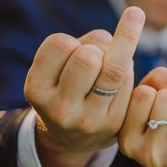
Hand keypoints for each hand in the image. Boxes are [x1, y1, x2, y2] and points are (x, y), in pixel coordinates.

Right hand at [24, 6, 144, 166]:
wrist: (71, 137)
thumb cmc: (68, 84)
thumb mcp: (59, 64)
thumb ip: (88, 41)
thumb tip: (129, 29)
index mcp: (37, 89)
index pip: (60, 44)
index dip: (71, 40)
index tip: (71, 51)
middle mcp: (60, 109)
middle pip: (88, 58)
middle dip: (97, 48)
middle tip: (95, 58)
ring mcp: (88, 120)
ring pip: (114, 70)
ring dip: (119, 55)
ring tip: (111, 62)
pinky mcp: (113, 124)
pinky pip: (129, 83)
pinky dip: (128, 71)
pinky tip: (118, 81)